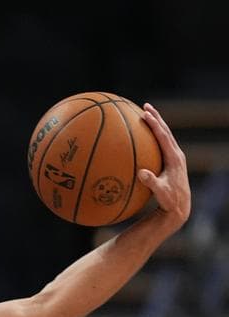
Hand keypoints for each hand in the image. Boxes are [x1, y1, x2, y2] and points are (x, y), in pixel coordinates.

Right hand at [138, 103, 190, 225]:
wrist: (181, 206)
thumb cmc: (169, 200)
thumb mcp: (160, 192)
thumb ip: (152, 182)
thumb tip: (141, 173)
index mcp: (174, 159)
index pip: (164, 137)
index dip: (155, 125)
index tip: (145, 115)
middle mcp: (177, 154)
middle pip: (166, 131)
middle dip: (156, 118)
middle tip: (145, 106)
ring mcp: (175, 157)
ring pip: (166, 136)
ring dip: (157, 124)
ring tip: (146, 114)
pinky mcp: (172, 161)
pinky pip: (162, 144)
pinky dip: (154, 136)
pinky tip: (144, 135)